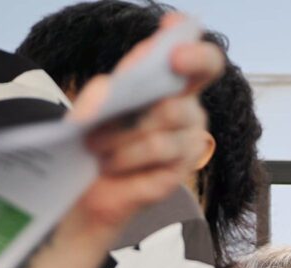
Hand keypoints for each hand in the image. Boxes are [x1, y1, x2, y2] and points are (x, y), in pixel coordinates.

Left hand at [10, 13, 222, 267]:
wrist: (87, 190)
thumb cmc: (94, 140)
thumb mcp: (94, 107)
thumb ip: (106, 92)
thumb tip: (108, 94)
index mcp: (174, 85)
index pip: (203, 61)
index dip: (196, 53)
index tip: (174, 53)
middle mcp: (189, 111)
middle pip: (175, 103)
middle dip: (131, 114)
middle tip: (94, 125)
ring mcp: (190, 143)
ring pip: (162, 132)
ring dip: (122, 141)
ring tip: (96, 149)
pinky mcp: (181, 173)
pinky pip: (158, 157)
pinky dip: (127, 160)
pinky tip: (110, 167)